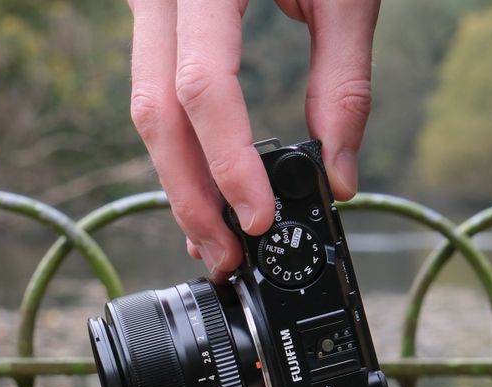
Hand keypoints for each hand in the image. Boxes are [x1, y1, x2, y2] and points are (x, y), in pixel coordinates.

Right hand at [127, 0, 380, 279]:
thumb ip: (344, 80)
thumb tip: (338, 175)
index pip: (203, 86)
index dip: (228, 161)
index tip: (259, 218)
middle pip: (157, 113)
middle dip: (192, 198)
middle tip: (227, 257)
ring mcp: (150, 5)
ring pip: (146, 109)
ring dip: (180, 183)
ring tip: (217, 241)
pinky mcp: (157, 21)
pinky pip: (155, 91)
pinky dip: (180, 149)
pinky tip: (203, 190)